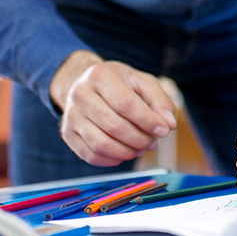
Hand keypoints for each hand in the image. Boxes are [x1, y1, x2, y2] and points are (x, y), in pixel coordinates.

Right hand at [49, 50, 176, 166]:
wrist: (86, 84)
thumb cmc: (119, 84)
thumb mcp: (142, 83)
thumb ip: (160, 101)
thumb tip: (168, 124)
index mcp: (100, 75)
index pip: (126, 104)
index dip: (147, 121)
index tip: (164, 131)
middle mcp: (80, 94)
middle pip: (114, 126)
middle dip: (140, 139)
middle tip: (154, 142)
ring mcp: (71, 116)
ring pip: (102, 144)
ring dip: (128, 152)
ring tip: (141, 148)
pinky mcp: (68, 134)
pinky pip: (91, 155)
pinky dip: (112, 160)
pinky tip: (125, 153)